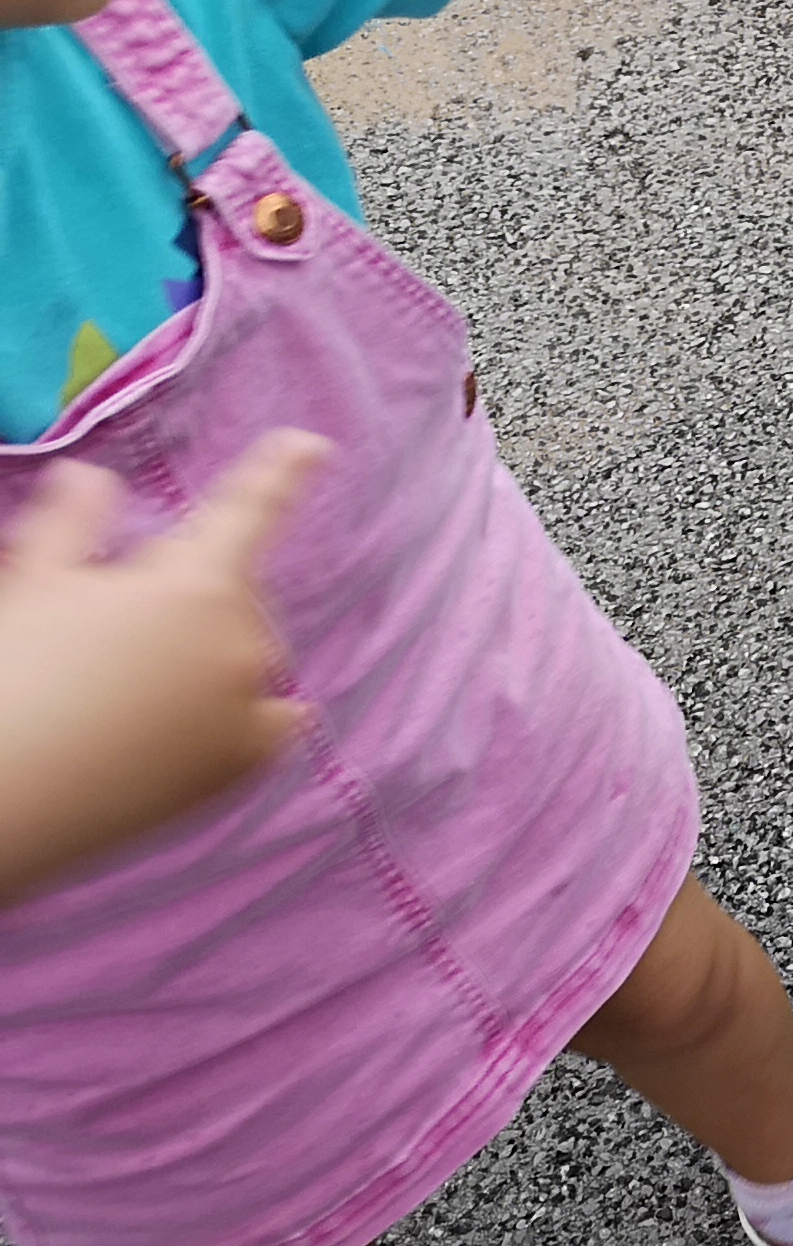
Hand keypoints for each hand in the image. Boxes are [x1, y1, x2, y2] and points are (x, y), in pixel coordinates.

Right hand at [0, 431, 325, 902]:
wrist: (6, 801)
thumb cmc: (13, 679)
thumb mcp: (34, 585)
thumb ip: (73, 523)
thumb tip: (90, 474)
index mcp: (197, 583)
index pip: (249, 512)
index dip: (280, 472)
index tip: (309, 444)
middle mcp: (241, 639)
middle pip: (231, 598)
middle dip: (188, 602)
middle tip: (110, 639)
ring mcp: (250, 706)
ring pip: (246, 657)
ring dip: (212, 657)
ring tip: (131, 691)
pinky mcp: (243, 766)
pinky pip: (276, 723)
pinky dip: (258, 715)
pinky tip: (220, 721)